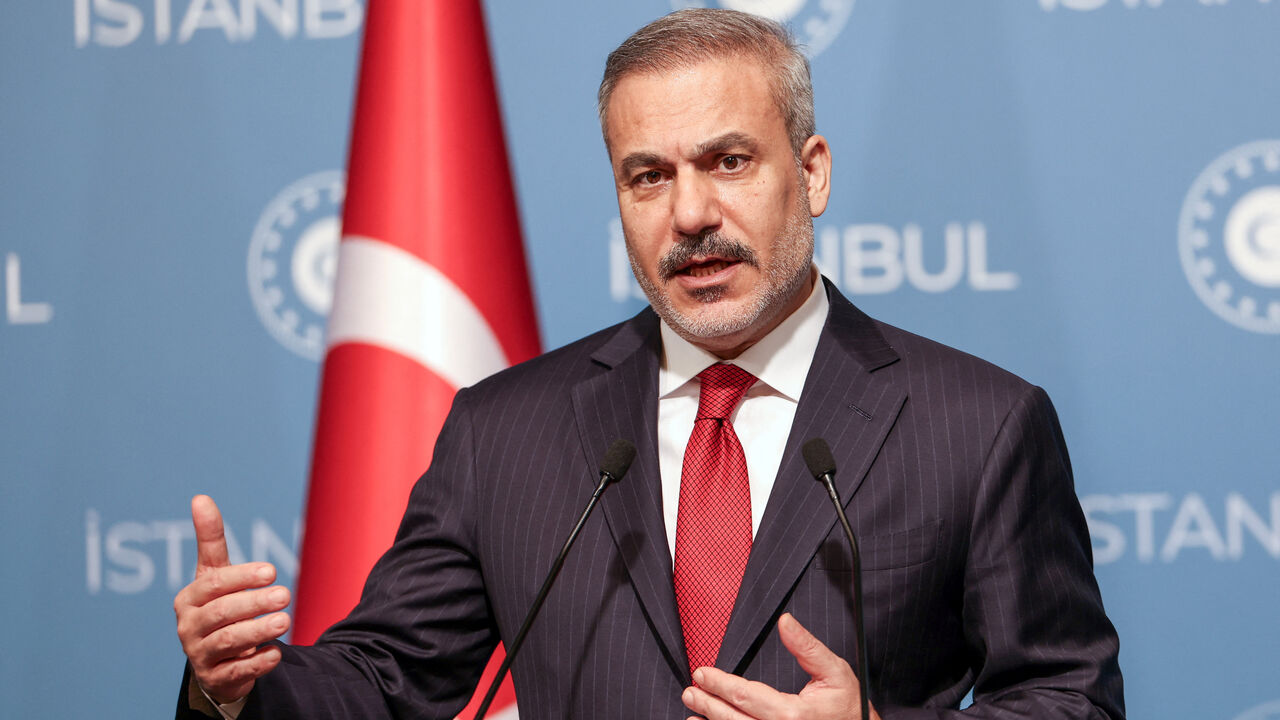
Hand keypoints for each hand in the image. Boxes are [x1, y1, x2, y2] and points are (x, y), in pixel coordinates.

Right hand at [173, 495, 291, 703]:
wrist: (215, 657)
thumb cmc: (217, 605)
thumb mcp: (213, 573)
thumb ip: (210, 539)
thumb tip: (200, 498)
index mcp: (189, 598)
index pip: (214, 584)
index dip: (242, 576)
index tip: (272, 570)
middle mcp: (189, 627)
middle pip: (222, 613)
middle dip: (254, 603)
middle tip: (285, 595)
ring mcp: (199, 654)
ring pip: (228, 641)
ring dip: (258, 630)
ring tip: (285, 621)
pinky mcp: (215, 677)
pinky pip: (236, 671)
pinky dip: (256, 662)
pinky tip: (276, 653)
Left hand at [681, 613, 879, 719]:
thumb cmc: (848, 705)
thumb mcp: (834, 671)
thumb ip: (807, 647)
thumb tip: (785, 622)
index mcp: (794, 714)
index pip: (746, 696)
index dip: (720, 684)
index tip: (702, 673)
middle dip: (708, 704)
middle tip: (690, 691)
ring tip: (693, 711)